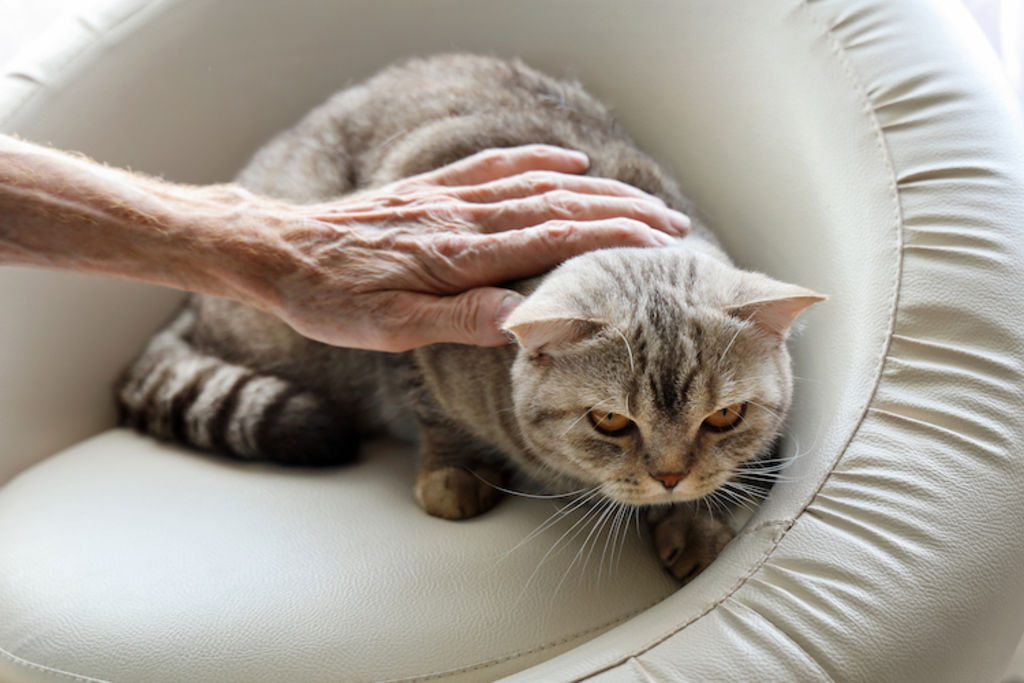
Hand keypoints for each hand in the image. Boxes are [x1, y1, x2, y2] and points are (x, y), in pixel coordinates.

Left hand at [250, 145, 690, 350]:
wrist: (278, 251)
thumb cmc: (332, 298)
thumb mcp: (392, 327)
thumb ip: (461, 319)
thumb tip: (527, 320)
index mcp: (459, 254)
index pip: (554, 238)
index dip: (613, 238)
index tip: (660, 244)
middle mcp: (462, 217)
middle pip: (559, 205)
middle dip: (622, 212)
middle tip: (672, 225)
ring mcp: (448, 198)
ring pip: (537, 184)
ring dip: (596, 189)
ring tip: (641, 200)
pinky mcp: (433, 191)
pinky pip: (497, 167)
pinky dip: (539, 162)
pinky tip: (567, 163)